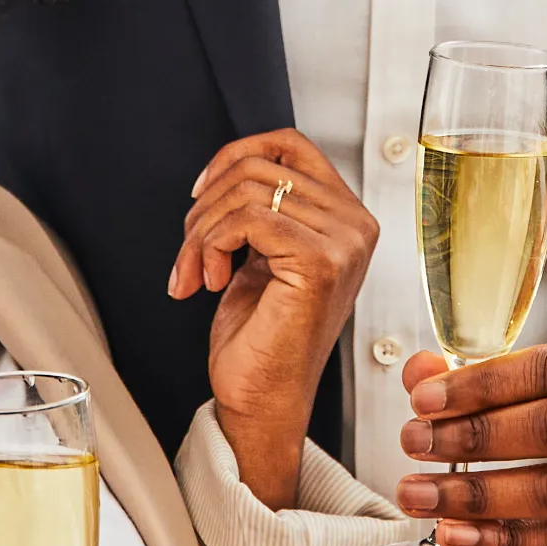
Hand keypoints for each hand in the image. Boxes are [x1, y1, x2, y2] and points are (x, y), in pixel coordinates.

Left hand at [176, 130, 379, 505]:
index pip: (290, 143)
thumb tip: (229, 166)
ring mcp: (344, 243)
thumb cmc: (260, 337)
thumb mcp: (263, 254)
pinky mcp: (320, 262)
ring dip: (201, 232)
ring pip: (247, 190)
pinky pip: (247, 219)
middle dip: (206, 204)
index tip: (200, 194)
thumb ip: (265, 207)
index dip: (234, 156)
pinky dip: (210, 246)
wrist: (260, 401)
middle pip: (261, 164)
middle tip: (190, 252)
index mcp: (347, 218)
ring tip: (196, 272)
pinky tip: (210, 282)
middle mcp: (355, 226)